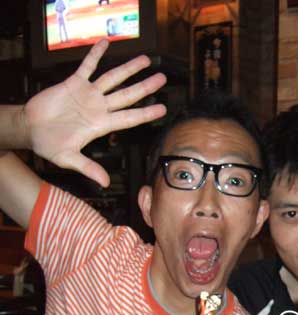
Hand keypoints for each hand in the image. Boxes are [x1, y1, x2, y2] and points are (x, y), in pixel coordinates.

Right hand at [23, 39, 166, 186]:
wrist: (29, 130)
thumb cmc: (48, 145)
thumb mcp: (68, 159)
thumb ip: (88, 168)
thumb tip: (104, 183)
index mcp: (100, 125)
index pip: (129, 117)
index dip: (146, 113)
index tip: (163, 108)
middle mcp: (99, 108)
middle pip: (128, 95)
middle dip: (145, 87)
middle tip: (162, 78)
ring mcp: (88, 94)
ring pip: (113, 78)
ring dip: (129, 69)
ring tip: (145, 59)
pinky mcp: (73, 83)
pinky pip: (87, 66)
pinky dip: (96, 55)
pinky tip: (106, 43)